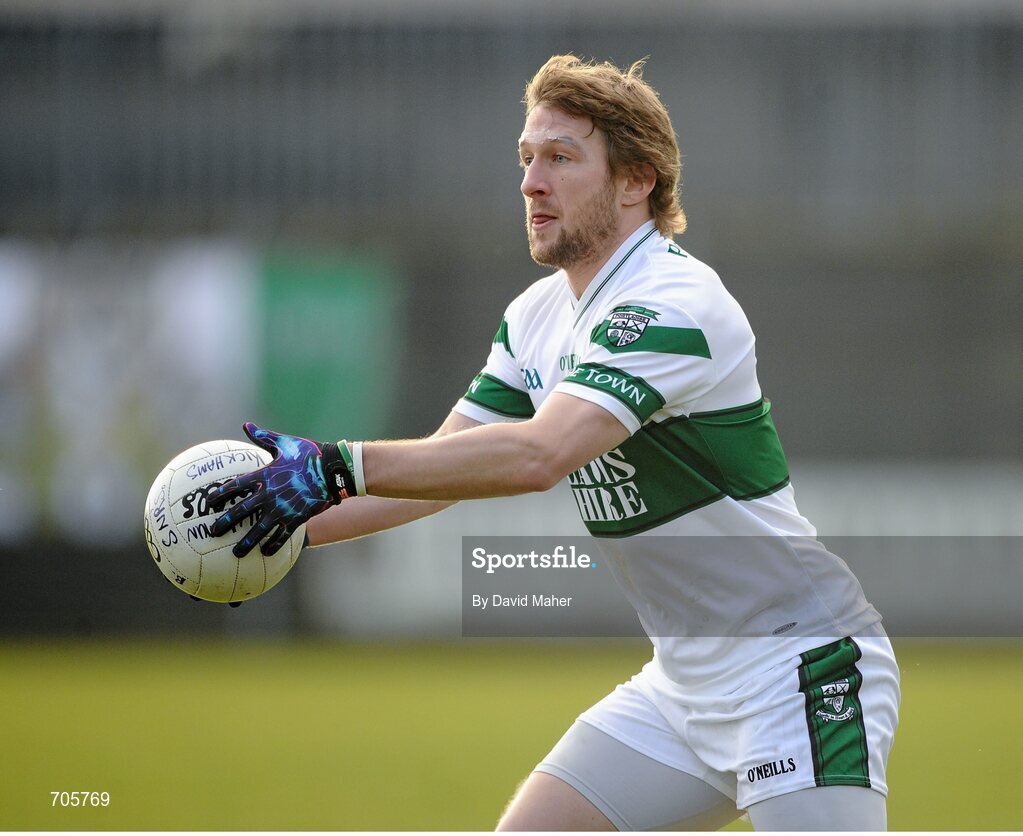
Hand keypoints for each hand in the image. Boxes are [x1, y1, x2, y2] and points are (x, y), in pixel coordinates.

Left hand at [208, 422, 356, 556]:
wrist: (333, 470)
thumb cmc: (310, 453)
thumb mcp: (285, 443)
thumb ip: (263, 437)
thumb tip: (246, 425)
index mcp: (264, 475)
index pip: (235, 487)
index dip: (220, 495)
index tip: (209, 503)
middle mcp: (269, 494)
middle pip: (241, 512)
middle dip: (225, 523)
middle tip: (212, 532)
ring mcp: (282, 508)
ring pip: (259, 529)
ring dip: (246, 543)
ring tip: (236, 554)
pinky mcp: (296, 518)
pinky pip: (282, 535)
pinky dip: (273, 545)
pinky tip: (267, 552)